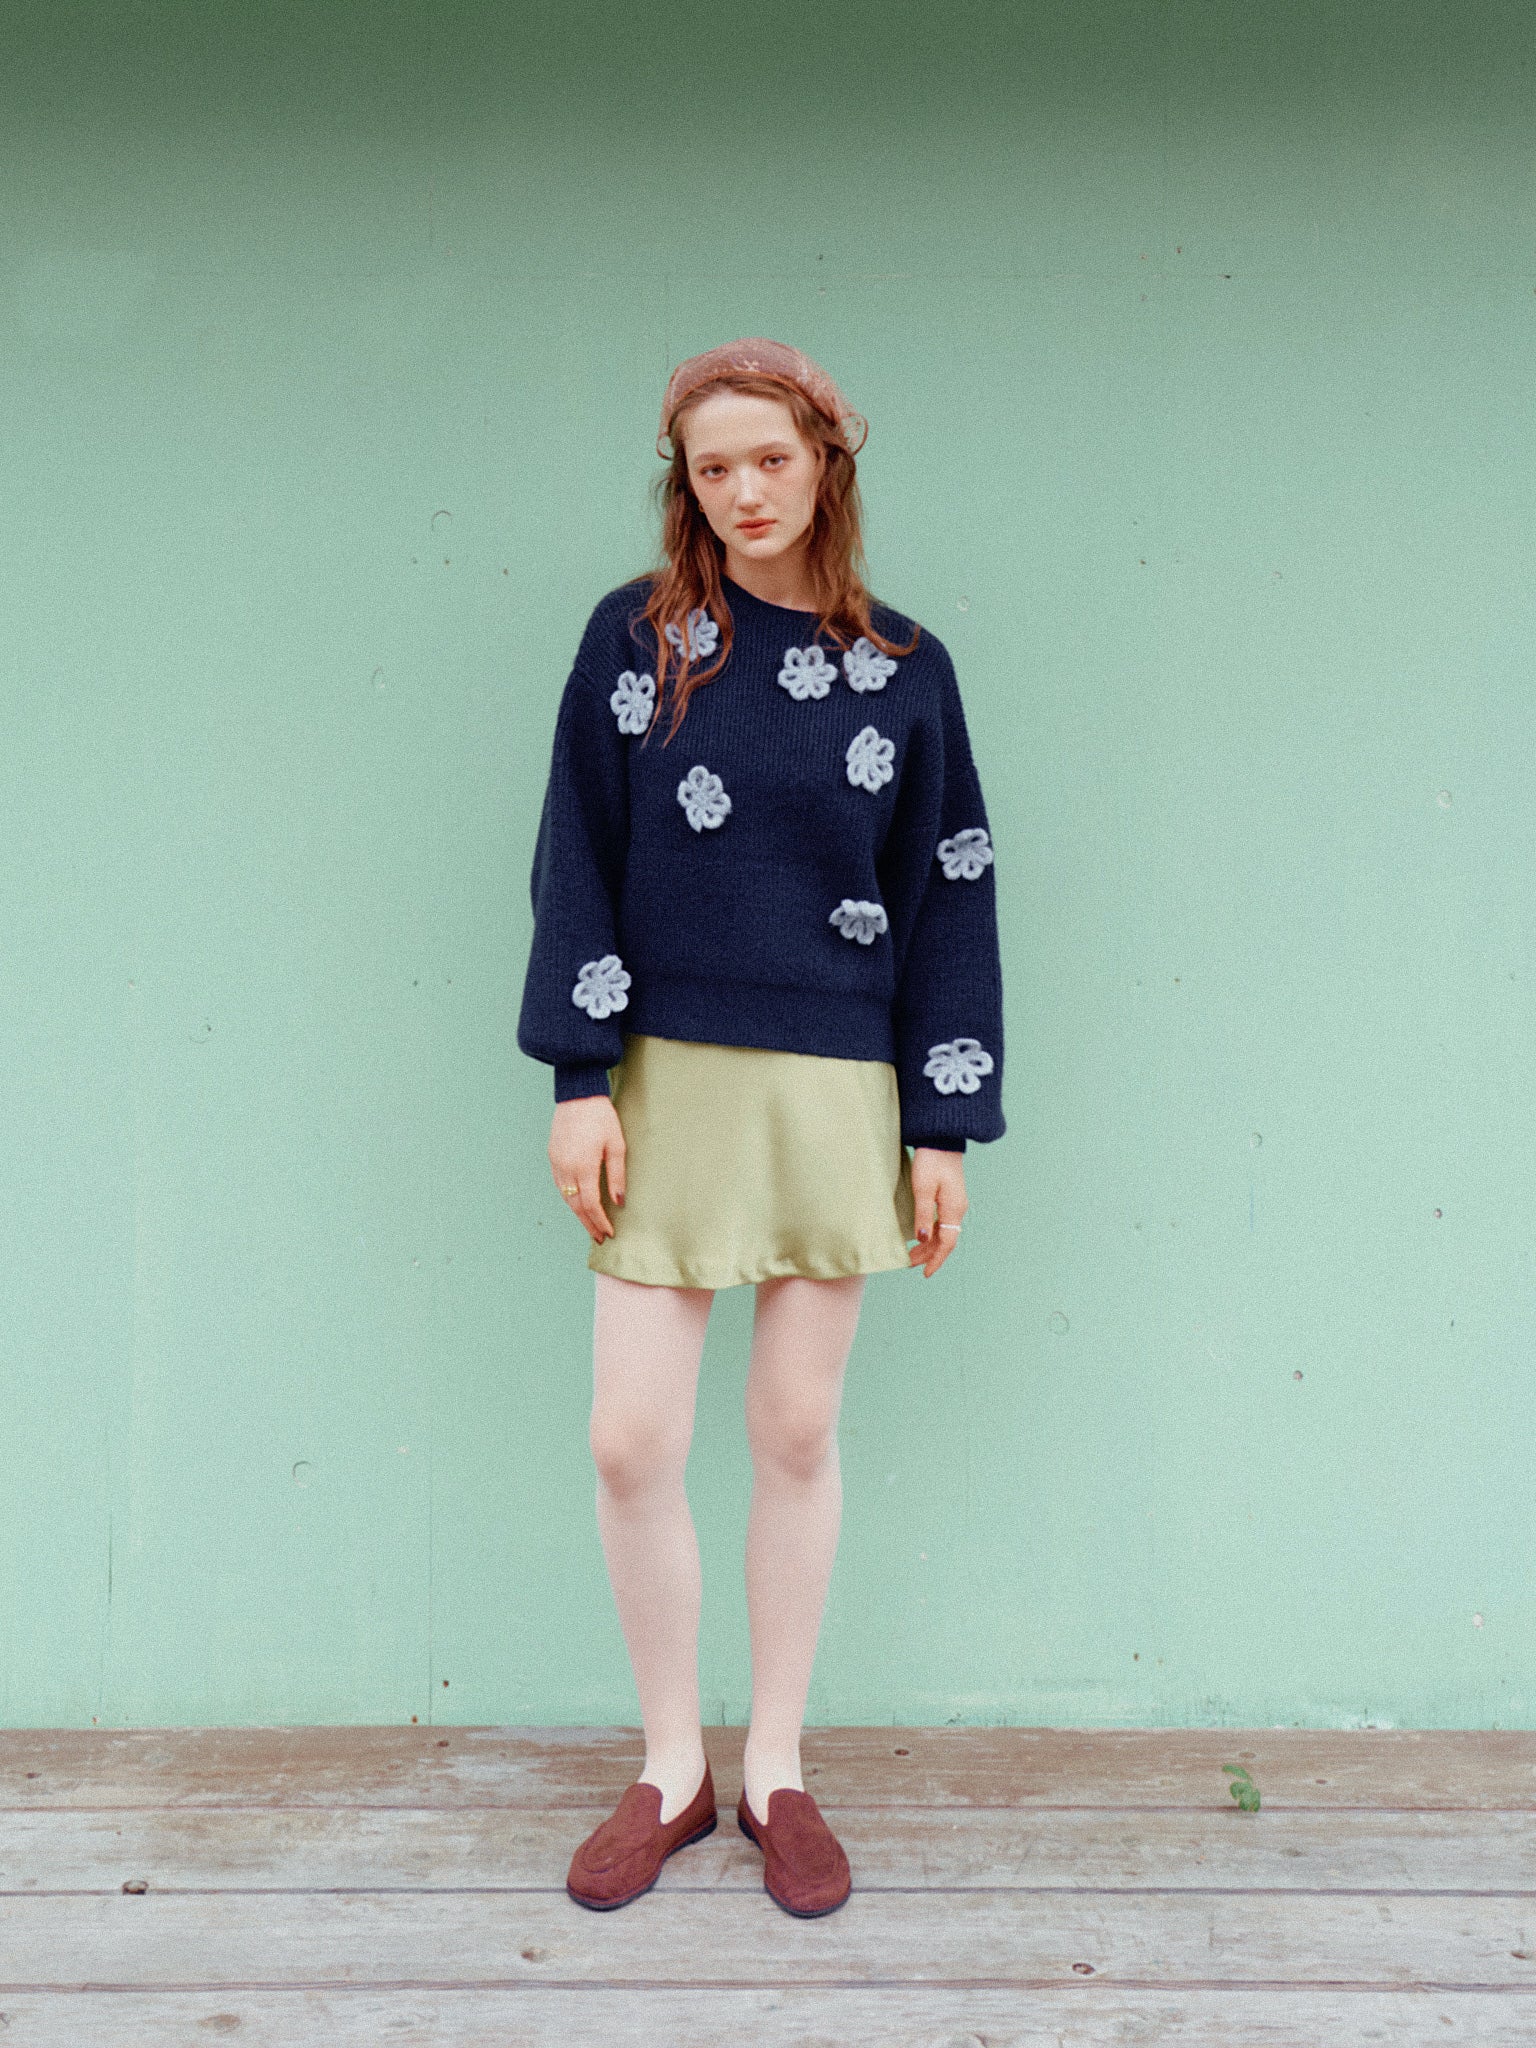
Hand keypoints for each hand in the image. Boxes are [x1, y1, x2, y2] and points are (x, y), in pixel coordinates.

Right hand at [550, 1096, 625, 1243]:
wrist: (578, 1095)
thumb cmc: (601, 1118)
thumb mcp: (617, 1145)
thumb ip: (617, 1176)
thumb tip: (618, 1202)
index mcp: (584, 1167)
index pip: (591, 1204)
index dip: (599, 1221)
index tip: (608, 1233)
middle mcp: (566, 1168)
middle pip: (576, 1206)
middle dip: (588, 1223)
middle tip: (599, 1237)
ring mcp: (556, 1163)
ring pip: (565, 1197)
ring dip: (577, 1213)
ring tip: (590, 1224)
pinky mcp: (552, 1156)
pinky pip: (560, 1185)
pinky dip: (568, 1198)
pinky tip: (578, 1203)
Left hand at [908, 1147, 967, 1276]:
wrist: (940, 1139)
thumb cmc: (931, 1161)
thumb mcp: (923, 1189)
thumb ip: (923, 1215)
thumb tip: (923, 1239)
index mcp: (954, 1209)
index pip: (947, 1243)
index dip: (936, 1260)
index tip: (925, 1273)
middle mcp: (958, 1208)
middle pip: (945, 1239)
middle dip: (929, 1255)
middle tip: (909, 1264)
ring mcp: (955, 1202)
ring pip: (943, 1231)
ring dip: (929, 1244)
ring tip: (912, 1254)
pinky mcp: (950, 1196)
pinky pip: (943, 1222)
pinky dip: (932, 1233)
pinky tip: (922, 1236)